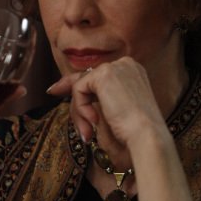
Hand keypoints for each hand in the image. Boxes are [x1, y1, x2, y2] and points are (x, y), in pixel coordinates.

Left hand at [47, 56, 167, 146]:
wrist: (146, 136)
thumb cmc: (134, 131)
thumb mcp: (114, 110)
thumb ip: (97, 97)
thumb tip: (66, 88)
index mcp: (132, 72)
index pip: (97, 75)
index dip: (75, 84)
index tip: (54, 90)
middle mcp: (125, 64)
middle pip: (87, 80)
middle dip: (75, 102)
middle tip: (71, 119)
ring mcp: (116, 67)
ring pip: (81, 86)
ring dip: (79, 113)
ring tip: (88, 133)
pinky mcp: (104, 74)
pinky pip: (78, 89)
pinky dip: (80, 108)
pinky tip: (94, 122)